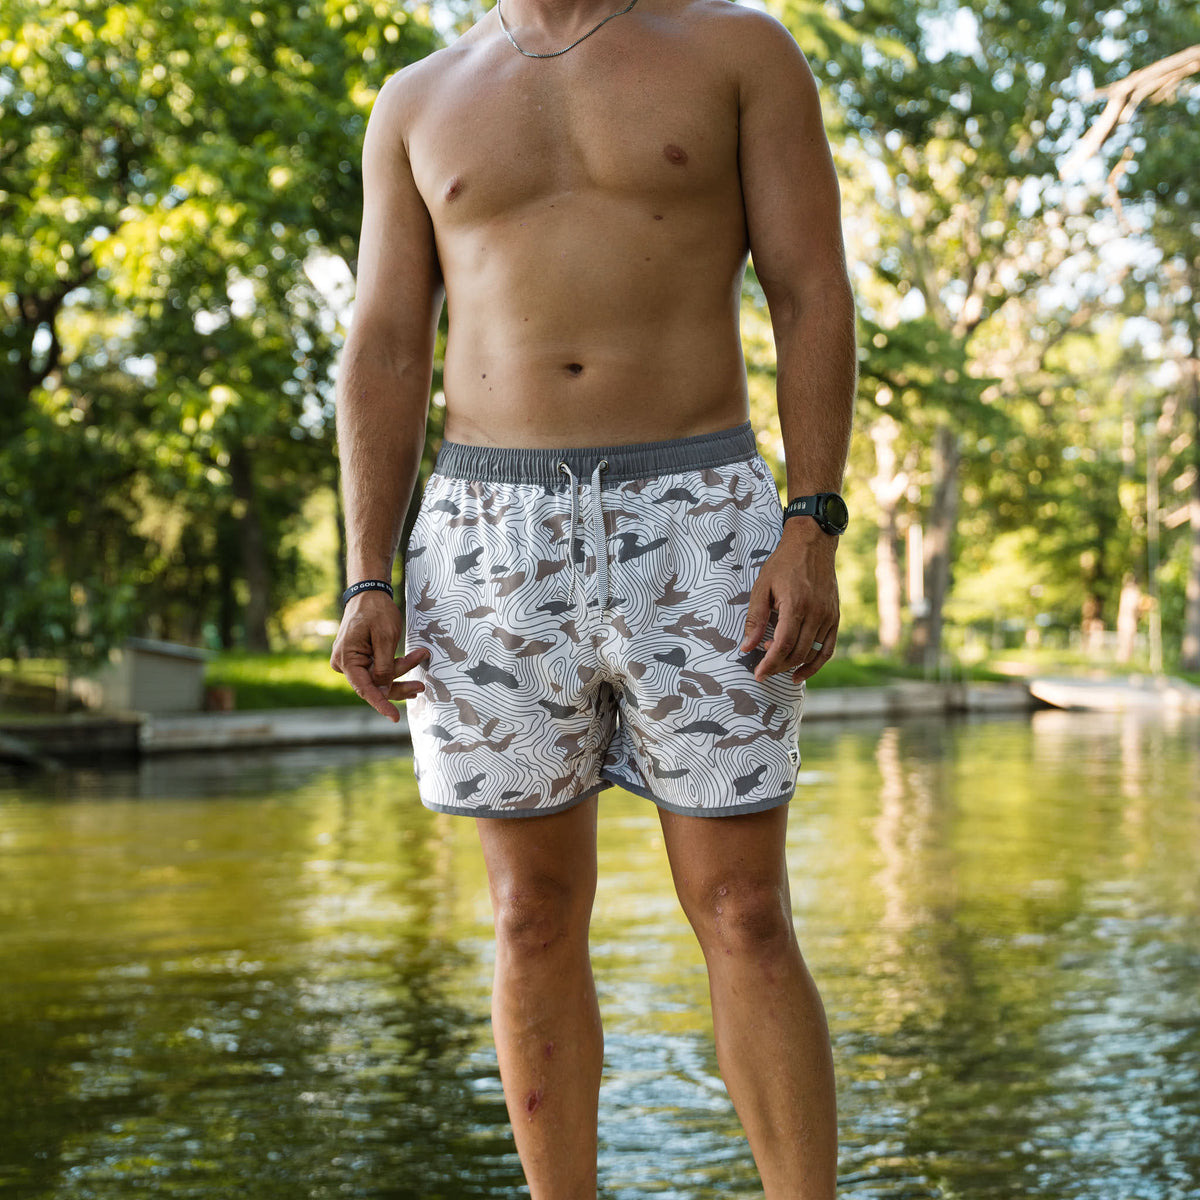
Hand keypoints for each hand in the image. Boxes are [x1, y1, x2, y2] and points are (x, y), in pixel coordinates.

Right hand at [329, 590, 429, 721]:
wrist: (369, 593)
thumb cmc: (376, 610)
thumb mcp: (385, 638)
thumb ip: (385, 667)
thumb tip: (384, 690)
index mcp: (346, 659)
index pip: (365, 689)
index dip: (381, 704)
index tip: (395, 718)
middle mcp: (345, 664)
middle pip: (375, 685)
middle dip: (399, 684)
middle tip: (421, 686)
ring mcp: (352, 662)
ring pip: (380, 678)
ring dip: (401, 672)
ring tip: (421, 657)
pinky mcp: (361, 659)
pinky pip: (379, 670)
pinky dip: (396, 667)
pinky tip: (414, 660)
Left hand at [740, 519, 838, 683]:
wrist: (812, 545)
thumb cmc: (783, 564)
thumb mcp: (762, 587)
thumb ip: (755, 619)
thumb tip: (747, 647)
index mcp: (796, 605)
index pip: (783, 645)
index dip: (769, 663)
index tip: (758, 674)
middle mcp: (816, 613)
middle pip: (797, 653)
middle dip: (778, 666)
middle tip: (763, 668)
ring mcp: (828, 616)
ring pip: (811, 653)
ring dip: (792, 664)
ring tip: (776, 661)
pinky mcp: (835, 617)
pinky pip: (828, 649)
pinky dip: (815, 664)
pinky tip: (800, 672)